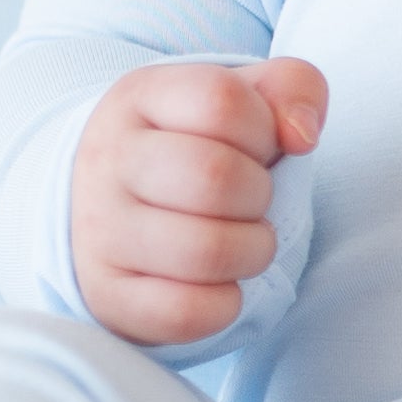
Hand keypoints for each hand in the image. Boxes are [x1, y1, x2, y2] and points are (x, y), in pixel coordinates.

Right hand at [69, 58, 326, 347]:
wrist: (109, 201)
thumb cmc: (197, 145)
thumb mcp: (243, 98)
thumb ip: (294, 88)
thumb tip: (302, 136)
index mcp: (141, 96)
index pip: (223, 102)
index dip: (264, 129)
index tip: (256, 146)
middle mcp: (108, 159)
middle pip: (216, 177)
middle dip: (260, 195)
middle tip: (251, 201)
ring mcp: (99, 230)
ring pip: (207, 251)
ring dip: (252, 251)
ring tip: (243, 241)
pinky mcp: (105, 295)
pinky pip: (185, 312)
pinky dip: (225, 304)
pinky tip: (220, 282)